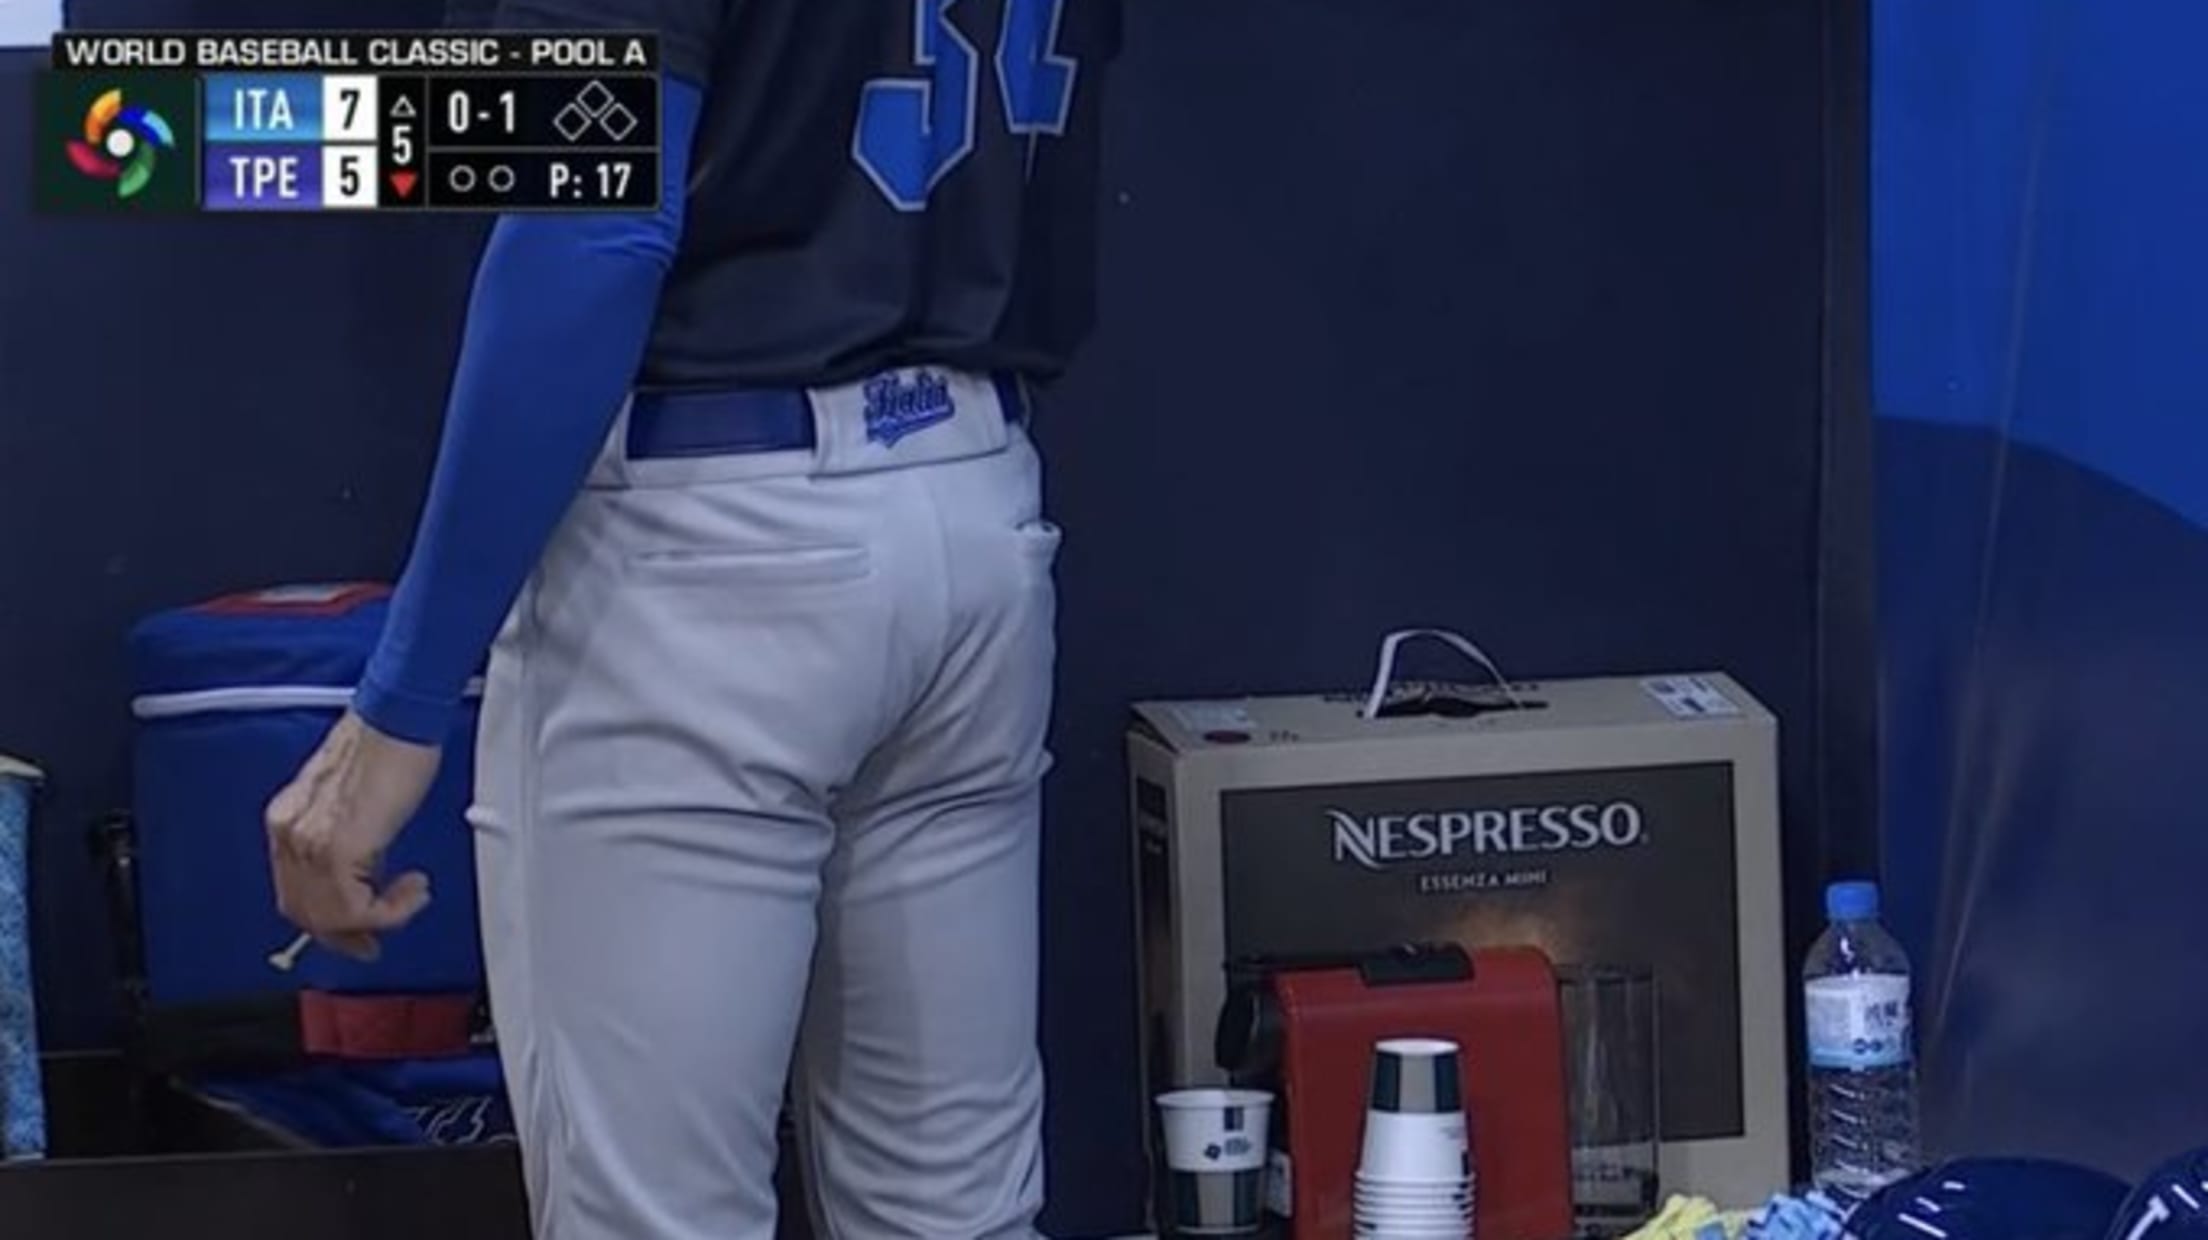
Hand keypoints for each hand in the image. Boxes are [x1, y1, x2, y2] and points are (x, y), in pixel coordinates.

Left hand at [265, 708, 441, 961]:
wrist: (397, 721)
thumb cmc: (387, 746)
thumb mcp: (352, 801)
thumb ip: (347, 839)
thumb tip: (365, 876)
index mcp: (286, 820)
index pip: (293, 892)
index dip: (326, 922)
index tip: (356, 933)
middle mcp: (289, 833)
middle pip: (305, 913)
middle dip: (346, 934)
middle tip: (375, 938)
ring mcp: (309, 843)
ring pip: (329, 917)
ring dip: (375, 920)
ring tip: (407, 899)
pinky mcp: (338, 849)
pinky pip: (356, 908)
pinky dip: (389, 911)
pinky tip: (411, 890)